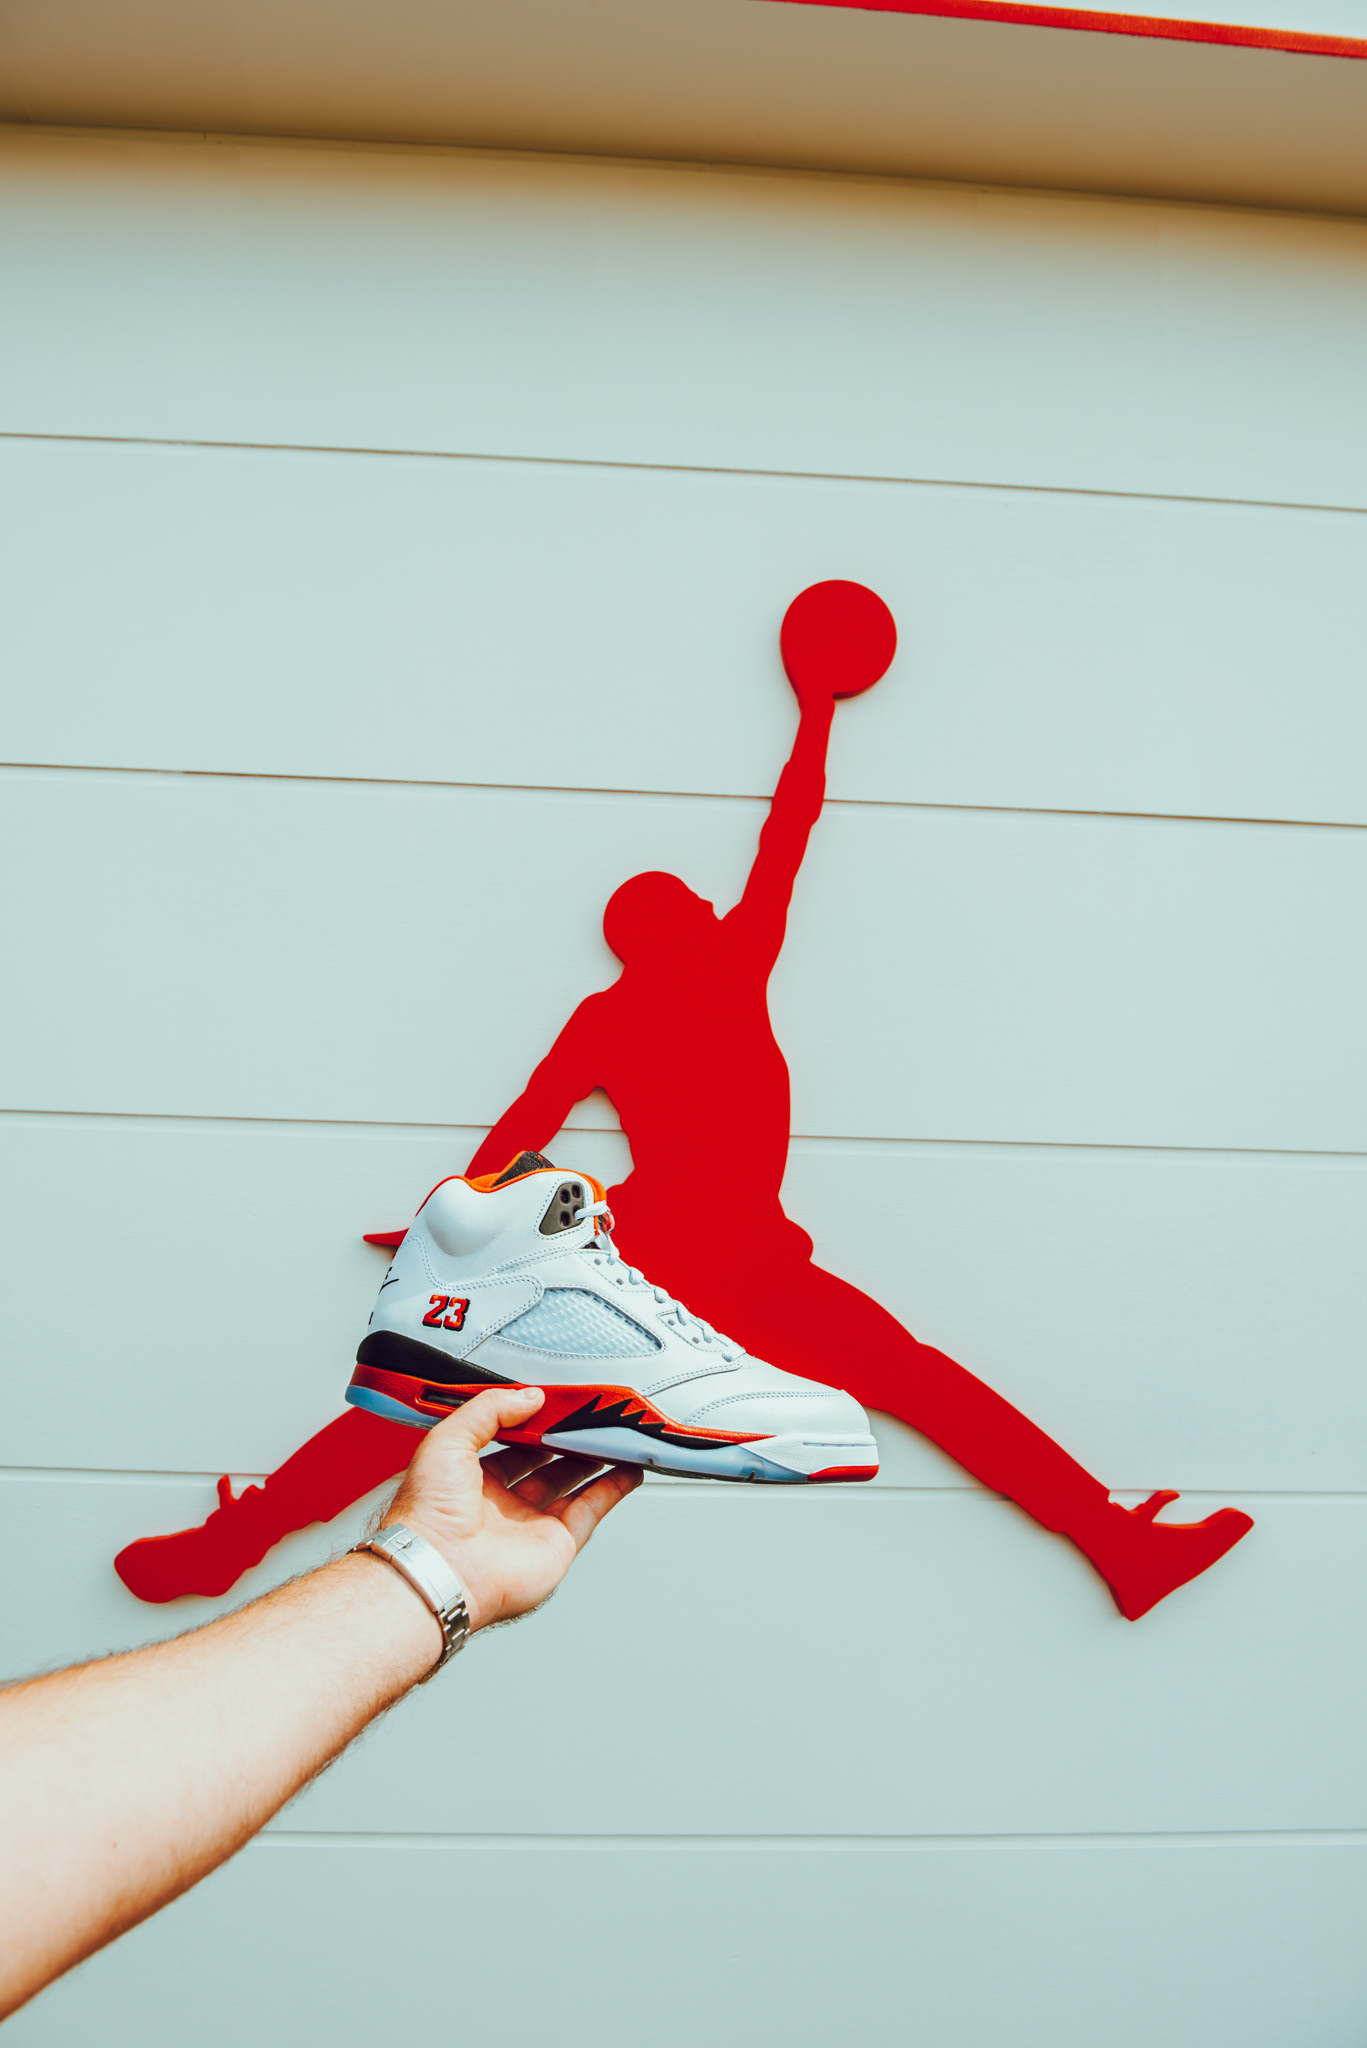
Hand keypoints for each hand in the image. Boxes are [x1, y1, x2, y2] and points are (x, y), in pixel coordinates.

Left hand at [382, 1387, 641, 1631]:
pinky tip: (627, 1469)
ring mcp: (530, 1525)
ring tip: (614, 1436)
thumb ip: (489, 1410)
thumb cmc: (427, 1514)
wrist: (439, 1568)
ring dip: (594, 1461)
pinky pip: (591, 1510)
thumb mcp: (448, 1439)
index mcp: (471, 1479)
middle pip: (544, 1463)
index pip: (509, 1442)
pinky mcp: (556, 1545)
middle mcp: (502, 1504)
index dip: (532, 1421)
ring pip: (572, 1485)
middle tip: (587, 1415)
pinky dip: (612, 1490)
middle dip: (565, 1439)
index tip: (554, 1401)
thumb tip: (531, 1397)